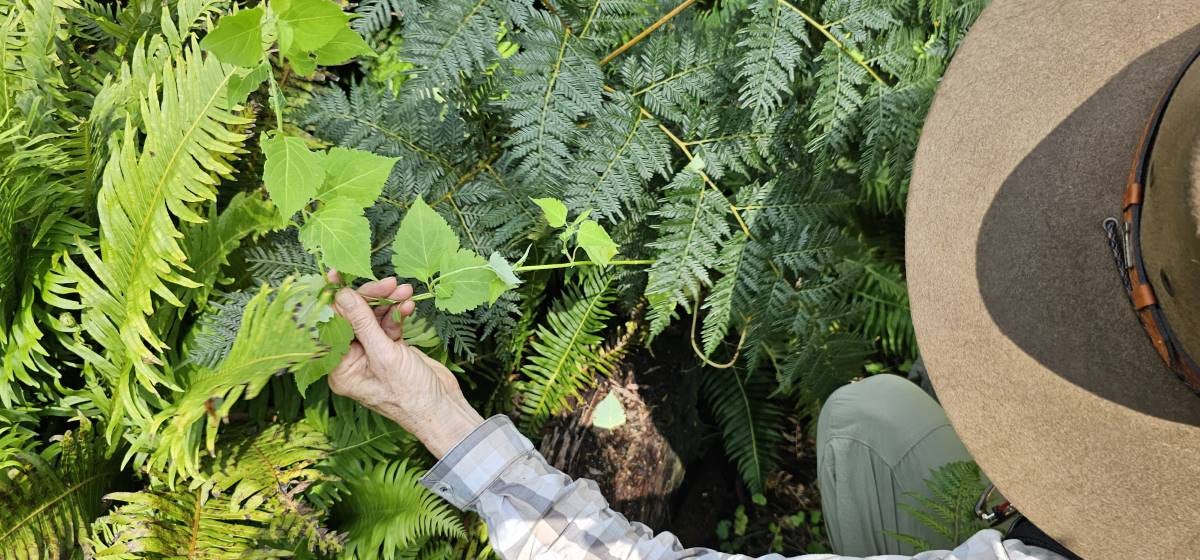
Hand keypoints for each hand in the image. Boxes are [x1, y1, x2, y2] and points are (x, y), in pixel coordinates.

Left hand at [326, 270, 483, 457]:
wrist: (442, 409)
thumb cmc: (409, 394)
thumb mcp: (384, 356)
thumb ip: (363, 323)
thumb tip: (343, 295)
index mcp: (341, 368)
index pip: (333, 327)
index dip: (336, 301)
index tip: (338, 276)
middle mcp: (354, 360)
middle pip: (354, 319)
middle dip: (370, 299)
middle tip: (387, 282)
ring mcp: (373, 354)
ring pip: (373, 319)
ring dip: (388, 303)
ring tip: (404, 291)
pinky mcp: (391, 349)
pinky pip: (389, 324)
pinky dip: (398, 313)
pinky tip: (408, 306)